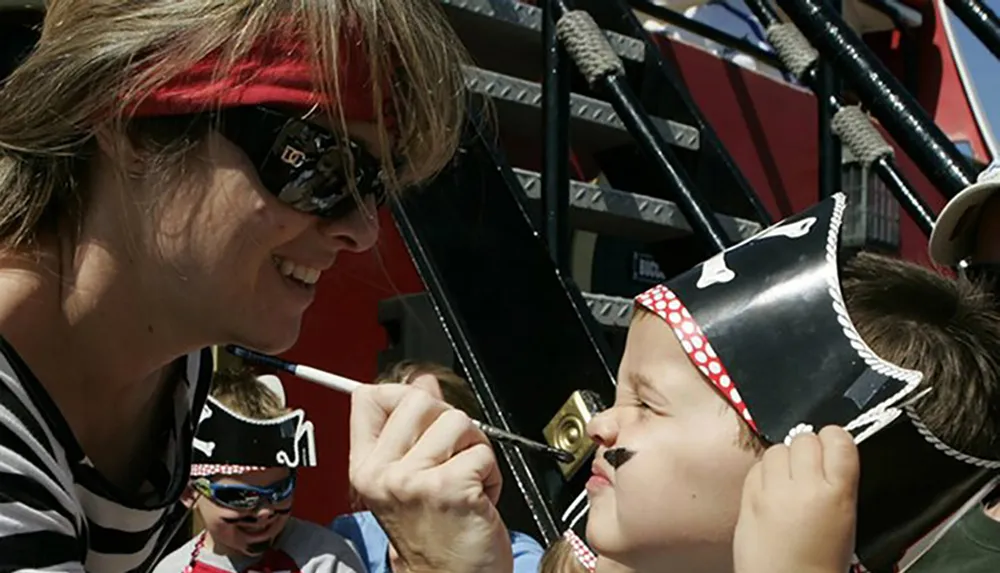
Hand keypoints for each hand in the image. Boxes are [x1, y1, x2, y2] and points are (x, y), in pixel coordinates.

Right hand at [349, 384, 512, 572]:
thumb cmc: (434, 535)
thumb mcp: (411, 478)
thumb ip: (413, 426)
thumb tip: (422, 381)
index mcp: (365, 467)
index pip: (367, 397)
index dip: (402, 394)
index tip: (421, 414)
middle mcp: (383, 474)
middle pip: (419, 399)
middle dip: (449, 421)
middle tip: (453, 457)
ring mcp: (414, 481)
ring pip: (457, 421)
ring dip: (475, 448)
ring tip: (467, 480)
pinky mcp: (450, 488)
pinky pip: (483, 451)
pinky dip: (492, 473)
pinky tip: (479, 497)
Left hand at [733, 426, 859, 572]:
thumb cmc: (821, 562)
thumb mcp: (846, 519)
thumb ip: (838, 481)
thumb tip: (828, 453)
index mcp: (837, 494)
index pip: (838, 439)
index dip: (835, 439)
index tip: (833, 447)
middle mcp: (804, 487)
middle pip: (805, 438)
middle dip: (808, 449)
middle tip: (809, 469)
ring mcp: (772, 491)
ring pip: (777, 448)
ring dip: (784, 459)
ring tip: (789, 480)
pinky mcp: (748, 497)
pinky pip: (756, 466)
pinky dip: (764, 473)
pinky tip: (772, 490)